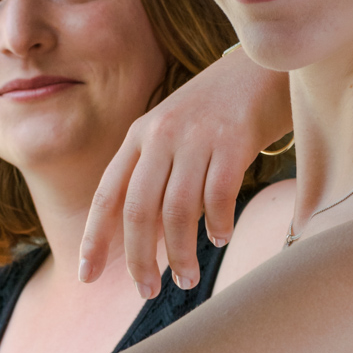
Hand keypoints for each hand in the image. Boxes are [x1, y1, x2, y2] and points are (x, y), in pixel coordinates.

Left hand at [79, 49, 290, 295]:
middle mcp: (161, 135)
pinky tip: (221, 238)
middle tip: (147, 290)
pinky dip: (218, 223)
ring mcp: (196, 136)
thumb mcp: (175, 131)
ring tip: (187, 279)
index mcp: (140, 135)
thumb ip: (158, 174)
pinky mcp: (233, 139)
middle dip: (139, 258)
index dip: (95, 238)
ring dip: (181, 252)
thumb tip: (147, 240)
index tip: (87, 276)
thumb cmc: (219, 109)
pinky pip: (219, 194)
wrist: (265, 62)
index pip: (107, 194)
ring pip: (178, 210)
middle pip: (139, 209)